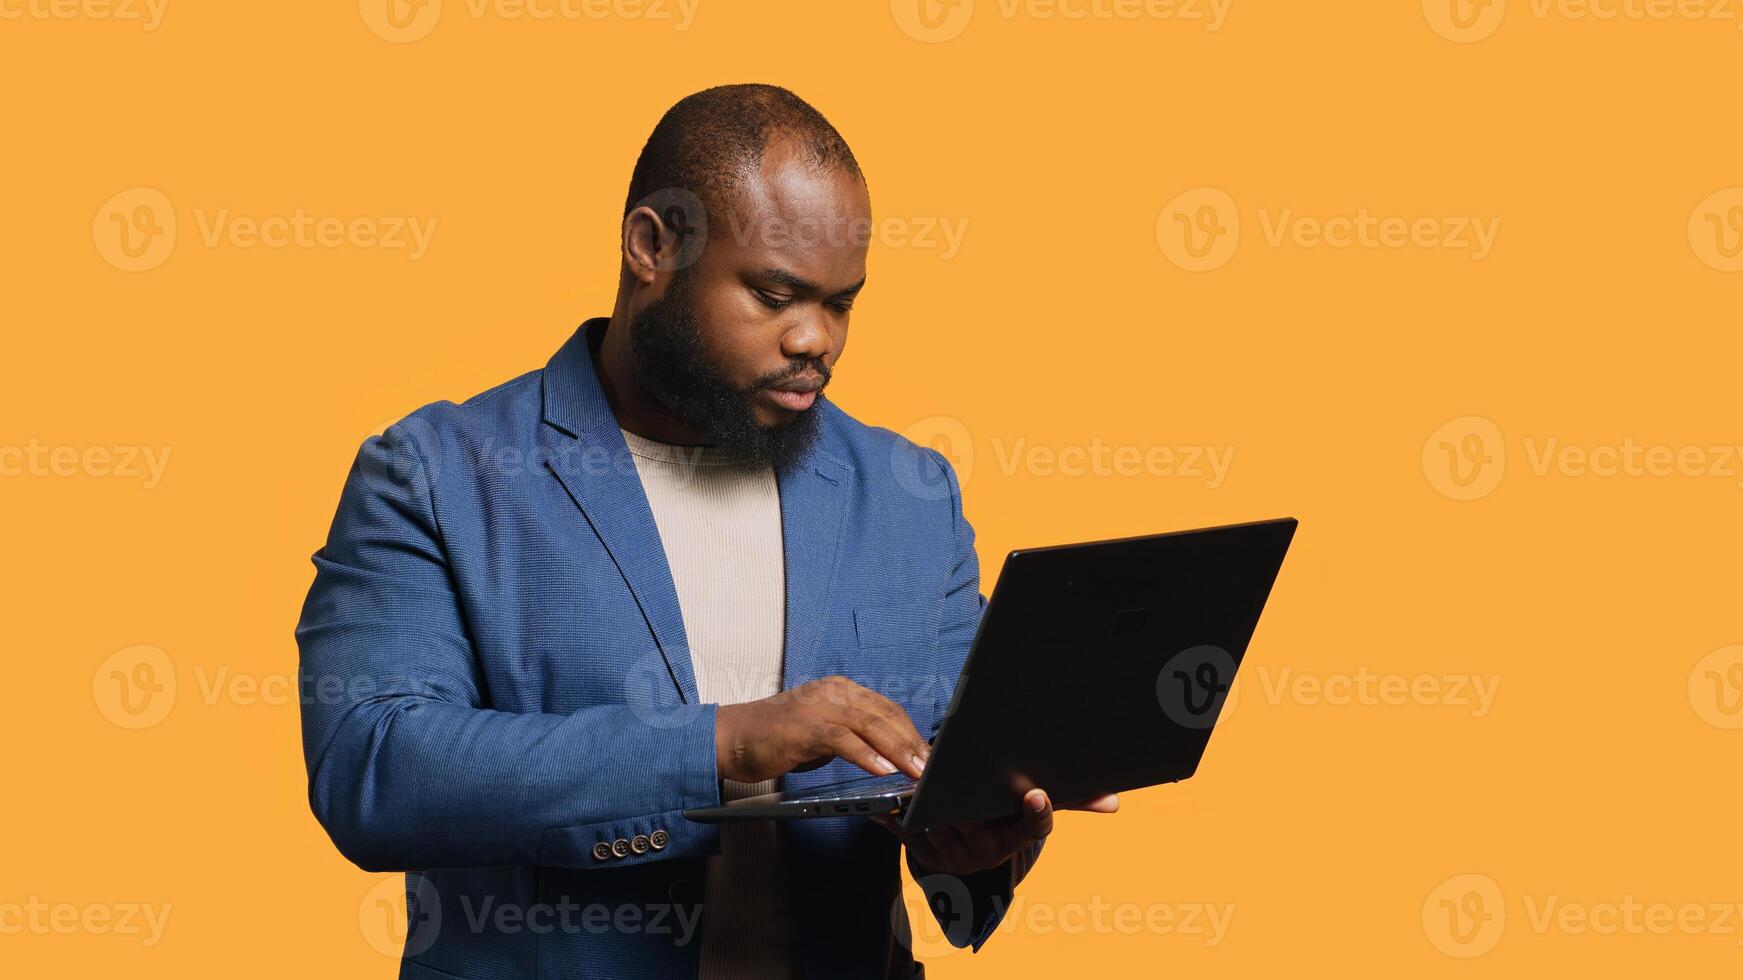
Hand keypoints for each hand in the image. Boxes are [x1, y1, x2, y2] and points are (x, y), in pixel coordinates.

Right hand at [714, 675, 931, 783]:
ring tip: (916, 771)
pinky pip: (843, 740)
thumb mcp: (822, 733)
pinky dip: (866, 755)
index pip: (887, 709)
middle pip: (885, 715)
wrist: (732, 737)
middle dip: (912, 743)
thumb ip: (852, 738)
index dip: (911, 733)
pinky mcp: (804, 727)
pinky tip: (882, 770)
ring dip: (897, 750)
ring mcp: (819, 707)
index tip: (929, 756)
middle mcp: (834, 692)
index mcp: (841, 690)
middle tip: (931, 768)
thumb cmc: (777, 738)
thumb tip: (887, 760)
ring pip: (870, 725)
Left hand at [871, 789, 1119, 875]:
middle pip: (975, 819)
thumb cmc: (998, 821)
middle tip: (960, 768)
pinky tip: (887, 799)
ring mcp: (948, 853)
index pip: (1032, 829)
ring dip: (925, 800)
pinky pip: (902, 830)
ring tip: (920, 772)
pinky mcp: (916, 848)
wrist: (958, 851)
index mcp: (1012, 838)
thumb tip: (1114, 802)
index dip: (1036, 814)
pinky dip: (893, 813)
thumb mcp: (1026, 812)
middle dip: (965, 794)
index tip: (1038, 793)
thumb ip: (1067, 802)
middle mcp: (983, 851)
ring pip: (936, 824)